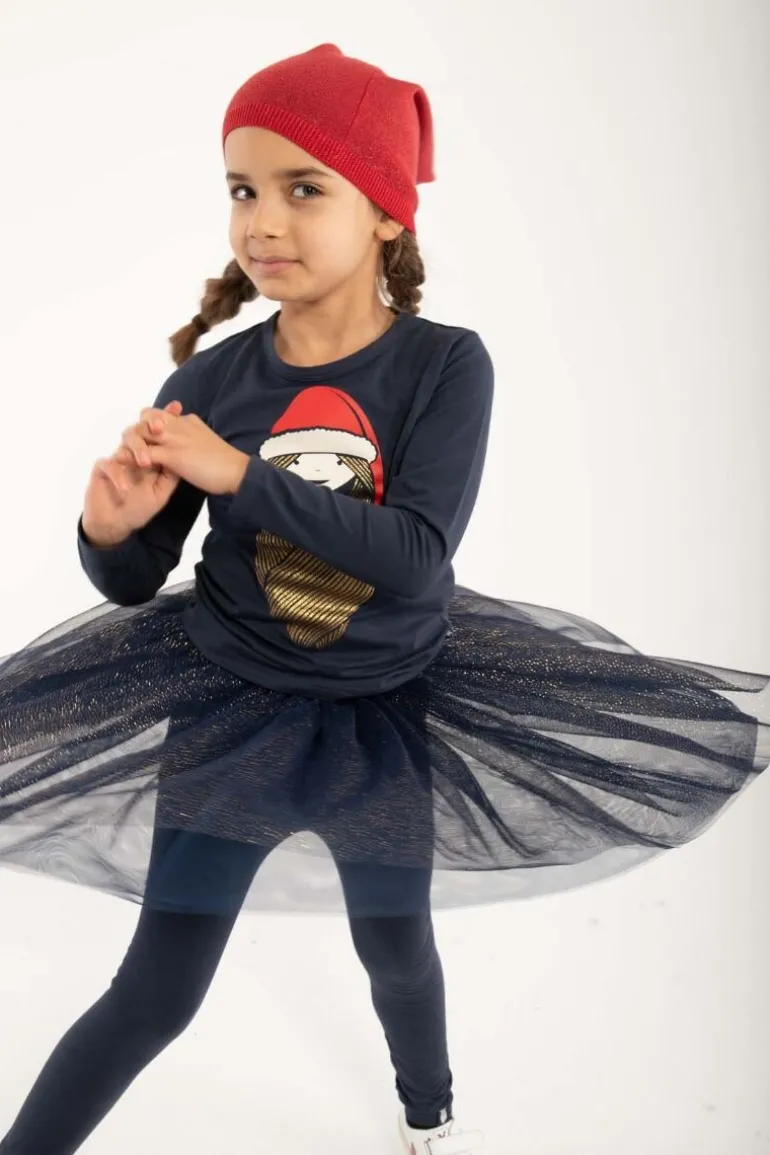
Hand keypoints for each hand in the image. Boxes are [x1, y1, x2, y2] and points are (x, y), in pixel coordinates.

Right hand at [83, 400, 184, 546]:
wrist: (116, 524)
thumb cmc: (139, 508)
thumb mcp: (161, 493)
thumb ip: (171, 474)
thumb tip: (184, 453)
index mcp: (150, 455)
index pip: (158, 434)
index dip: (166, 418)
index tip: (178, 407)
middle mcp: (134, 452)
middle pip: (140, 430)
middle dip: (149, 425)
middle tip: (159, 427)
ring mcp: (118, 458)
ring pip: (125, 442)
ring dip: (136, 450)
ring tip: (145, 463)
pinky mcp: (103, 468)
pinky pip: (110, 464)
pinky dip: (119, 476)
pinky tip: (127, 489)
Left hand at [120, 409, 248, 495]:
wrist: (238, 473)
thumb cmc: (226, 463)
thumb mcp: (207, 443)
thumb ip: (193, 438)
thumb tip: (186, 441)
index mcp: (188, 422)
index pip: (160, 413)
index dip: (149, 424)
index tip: (145, 438)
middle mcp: (180, 425)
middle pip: (147, 417)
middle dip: (136, 431)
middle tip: (129, 448)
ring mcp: (176, 439)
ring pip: (143, 431)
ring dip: (130, 443)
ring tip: (120, 455)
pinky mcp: (174, 455)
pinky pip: (146, 452)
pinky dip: (132, 457)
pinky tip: (123, 463)